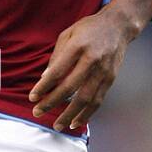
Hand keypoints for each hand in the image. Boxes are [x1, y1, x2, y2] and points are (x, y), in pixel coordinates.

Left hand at [28, 9, 133, 131]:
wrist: (118, 26)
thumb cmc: (89, 29)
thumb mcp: (68, 34)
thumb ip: (57, 56)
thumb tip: (45, 78)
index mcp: (78, 46)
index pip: (57, 71)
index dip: (44, 86)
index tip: (33, 97)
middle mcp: (92, 60)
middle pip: (70, 87)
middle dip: (52, 102)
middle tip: (38, 112)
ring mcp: (103, 71)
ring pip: (85, 99)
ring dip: (70, 115)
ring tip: (57, 125)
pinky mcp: (110, 79)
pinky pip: (98, 101)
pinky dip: (87, 114)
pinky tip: (76, 122)